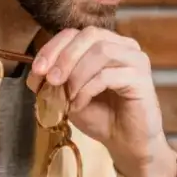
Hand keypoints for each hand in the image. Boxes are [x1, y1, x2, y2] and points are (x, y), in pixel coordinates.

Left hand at [27, 28, 176, 176]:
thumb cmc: (101, 117)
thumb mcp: (69, 96)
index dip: (53, 48)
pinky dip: (87, 90)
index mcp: (106, 44)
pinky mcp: (141, 79)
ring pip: (101, 51)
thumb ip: (54, 81)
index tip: (38, 70)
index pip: (75, 33)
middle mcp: (124, 46)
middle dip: (65, 57)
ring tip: (67, 97)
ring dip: (77, 74)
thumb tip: (35, 73)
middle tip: (51, 80)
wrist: (126, 143)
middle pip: (90, 35)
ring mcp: (136, 60)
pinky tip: (79, 105)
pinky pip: (108, 75)